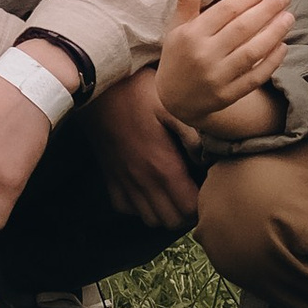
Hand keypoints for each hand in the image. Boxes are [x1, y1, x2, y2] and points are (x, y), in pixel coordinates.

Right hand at [83, 64, 199, 232]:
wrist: (98, 85)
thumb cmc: (139, 92)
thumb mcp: (173, 107)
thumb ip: (193, 137)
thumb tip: (209, 161)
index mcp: (162, 167)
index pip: (189, 209)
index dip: (203, 204)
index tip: (209, 188)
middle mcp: (142, 181)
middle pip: (171, 222)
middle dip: (188, 213)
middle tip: (196, 192)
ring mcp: (123, 181)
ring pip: (150, 220)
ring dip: (166, 213)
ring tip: (176, 194)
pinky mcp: (109, 177)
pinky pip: (126, 208)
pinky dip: (140, 207)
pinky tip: (150, 189)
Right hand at [156, 0, 294, 131]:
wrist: (173, 100)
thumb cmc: (178, 55)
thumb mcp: (177, 26)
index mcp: (191, 35)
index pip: (225, 11)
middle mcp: (204, 55)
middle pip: (243, 28)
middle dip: (267, 9)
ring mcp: (217, 77)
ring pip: (252, 52)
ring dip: (274, 33)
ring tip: (289, 17)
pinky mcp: (228, 95)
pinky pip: (256, 76)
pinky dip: (272, 61)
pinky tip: (284, 45)